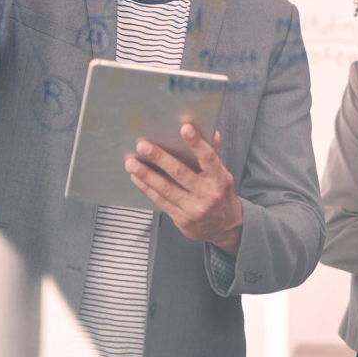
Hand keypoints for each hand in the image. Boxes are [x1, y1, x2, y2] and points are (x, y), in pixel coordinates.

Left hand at [127, 125, 242, 255]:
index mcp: (220, 179)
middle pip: (180, 173)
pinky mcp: (182, 219)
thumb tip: (211, 132)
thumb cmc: (220, 194)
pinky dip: (147, 188)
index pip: (208, 158)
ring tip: (131, 163)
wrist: (226, 228)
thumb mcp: (222, 175)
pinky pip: (161, 201)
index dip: (197, 143)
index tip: (184, 128)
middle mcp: (208, 194)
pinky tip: (136, 177)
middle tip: (143, 146)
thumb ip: (213, 154)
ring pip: (166, 189)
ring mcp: (194, 208)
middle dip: (160, 158)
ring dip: (146, 175)